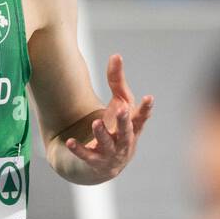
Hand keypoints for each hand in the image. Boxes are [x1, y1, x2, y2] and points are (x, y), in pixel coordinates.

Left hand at [65, 54, 153, 178]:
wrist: (106, 163)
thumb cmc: (116, 126)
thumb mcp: (119, 104)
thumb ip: (117, 81)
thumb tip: (116, 55)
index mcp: (133, 127)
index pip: (141, 118)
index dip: (146, 108)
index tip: (149, 98)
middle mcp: (124, 142)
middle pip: (126, 132)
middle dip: (125, 121)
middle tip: (123, 109)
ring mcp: (110, 153)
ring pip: (107, 144)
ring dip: (102, 134)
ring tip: (96, 123)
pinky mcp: (94, 162)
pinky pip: (86, 156)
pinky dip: (79, 150)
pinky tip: (70, 142)